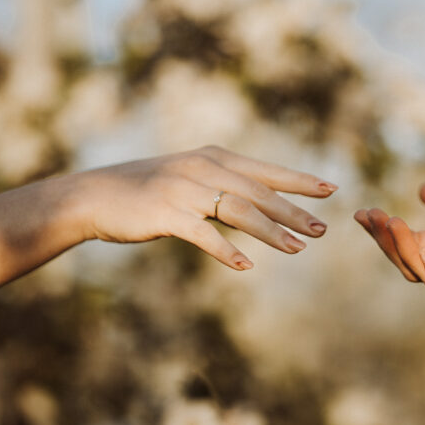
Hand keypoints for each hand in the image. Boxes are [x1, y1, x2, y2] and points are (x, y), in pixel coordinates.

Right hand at [77, 146, 336, 269]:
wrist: (94, 196)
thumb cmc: (146, 191)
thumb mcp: (189, 180)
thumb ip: (223, 189)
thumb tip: (259, 206)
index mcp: (212, 157)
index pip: (265, 171)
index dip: (298, 180)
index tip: (330, 189)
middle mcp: (202, 168)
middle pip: (259, 191)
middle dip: (293, 211)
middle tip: (321, 230)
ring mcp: (185, 190)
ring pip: (239, 211)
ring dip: (271, 231)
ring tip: (297, 248)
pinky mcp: (167, 214)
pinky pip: (204, 234)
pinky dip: (226, 251)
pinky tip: (246, 266)